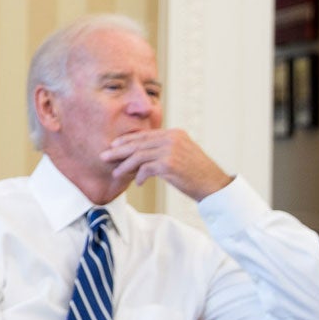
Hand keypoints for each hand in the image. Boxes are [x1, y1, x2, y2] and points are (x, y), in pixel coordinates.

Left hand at [99, 128, 233, 201]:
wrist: (214, 185)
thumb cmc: (196, 173)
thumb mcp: (181, 154)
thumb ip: (163, 149)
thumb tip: (139, 154)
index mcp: (174, 133)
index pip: (144, 135)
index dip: (126, 140)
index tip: (113, 145)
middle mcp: (172, 139)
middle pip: (138, 143)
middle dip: (118, 151)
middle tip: (104, 156)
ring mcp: (171, 150)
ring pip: (138, 156)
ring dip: (124, 166)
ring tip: (116, 173)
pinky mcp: (169, 164)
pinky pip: (146, 169)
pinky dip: (140, 176)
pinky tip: (139, 183)